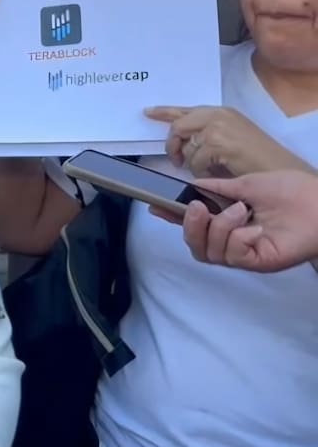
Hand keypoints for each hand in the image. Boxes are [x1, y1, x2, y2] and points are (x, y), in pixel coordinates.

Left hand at [143, 105, 308, 177]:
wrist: (277, 168)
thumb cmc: (255, 158)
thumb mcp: (229, 138)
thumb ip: (206, 134)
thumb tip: (182, 141)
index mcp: (220, 112)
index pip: (185, 109)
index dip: (164, 111)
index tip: (148, 112)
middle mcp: (217, 115)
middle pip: (178, 126)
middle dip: (172, 145)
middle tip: (175, 160)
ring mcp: (217, 128)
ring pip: (186, 147)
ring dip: (192, 163)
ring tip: (209, 168)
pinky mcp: (218, 143)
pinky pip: (195, 161)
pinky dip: (201, 171)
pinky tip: (216, 172)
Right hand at [171, 171, 317, 271]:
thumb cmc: (290, 191)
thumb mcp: (246, 184)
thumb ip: (217, 188)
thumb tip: (192, 186)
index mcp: (228, 220)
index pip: (194, 223)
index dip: (173, 217)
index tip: (155, 206)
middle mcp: (232, 239)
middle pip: (195, 246)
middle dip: (190, 226)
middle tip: (197, 208)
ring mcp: (244, 253)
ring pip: (209, 252)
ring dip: (219, 229)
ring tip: (240, 211)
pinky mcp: (257, 262)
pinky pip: (232, 256)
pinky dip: (238, 239)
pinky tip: (254, 228)